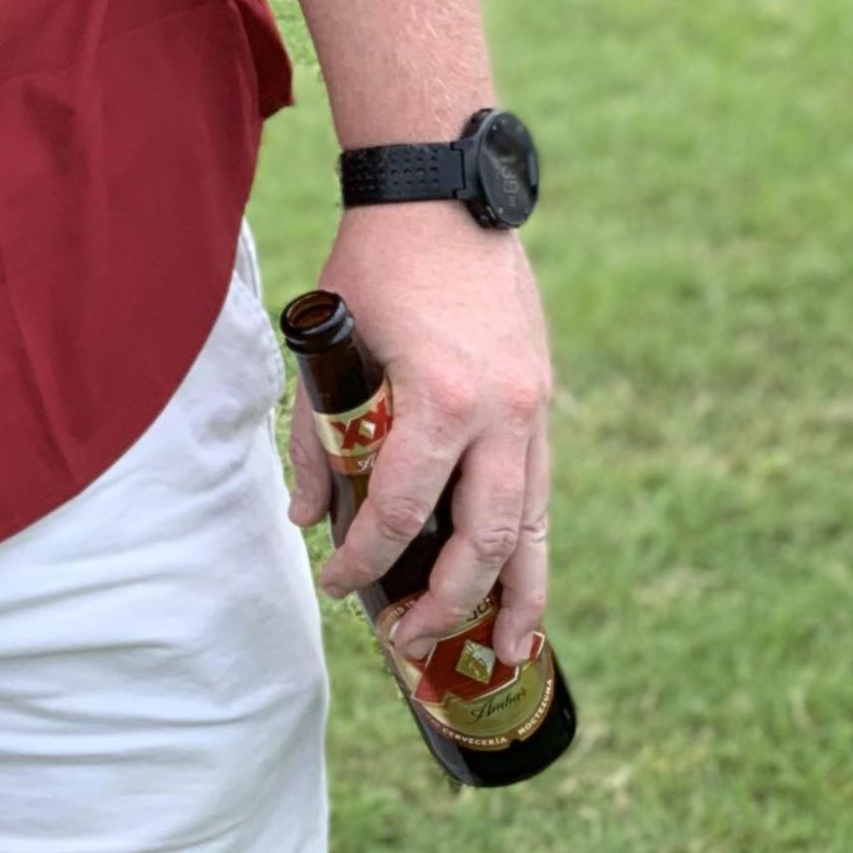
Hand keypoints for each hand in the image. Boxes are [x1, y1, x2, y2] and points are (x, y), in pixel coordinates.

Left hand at [287, 204, 555, 667]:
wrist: (443, 199)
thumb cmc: (374, 268)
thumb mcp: (328, 349)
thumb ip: (317, 438)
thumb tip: (309, 519)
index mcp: (440, 401)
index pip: (402, 513)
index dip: (366, 561)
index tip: (339, 585)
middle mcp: (501, 415)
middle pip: (484, 541)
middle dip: (448, 603)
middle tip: (407, 639)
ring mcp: (533, 411)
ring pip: (534, 526)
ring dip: (520, 595)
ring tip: (509, 653)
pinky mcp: (543, 403)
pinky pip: (541, 491)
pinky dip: (533, 544)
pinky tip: (525, 584)